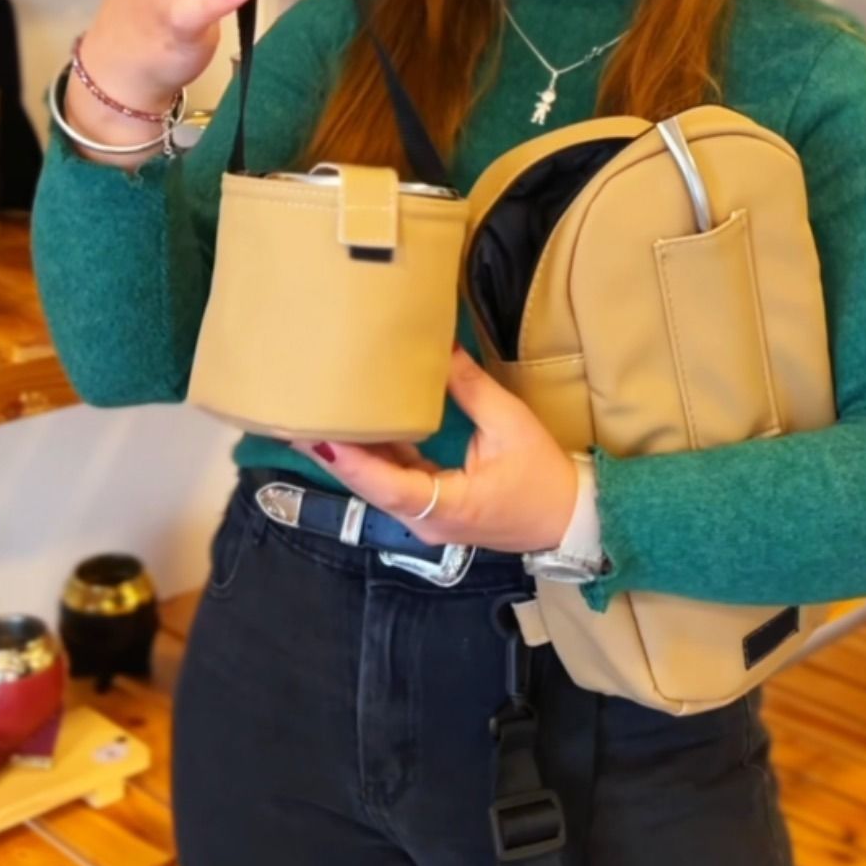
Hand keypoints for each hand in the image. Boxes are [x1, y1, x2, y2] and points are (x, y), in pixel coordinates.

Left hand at [292, 347, 580, 554]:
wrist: (568, 518)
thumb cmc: (542, 476)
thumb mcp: (510, 425)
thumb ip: (470, 388)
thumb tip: (439, 346)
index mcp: (447, 507)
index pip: (389, 486)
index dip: (353, 462)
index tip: (321, 435)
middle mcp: (427, 519)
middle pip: (371, 486)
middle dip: (336, 452)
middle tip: (298, 417)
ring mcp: (427, 517)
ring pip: (378, 485)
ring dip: (350, 454)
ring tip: (317, 417)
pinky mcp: (431, 507)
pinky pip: (395, 481)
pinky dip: (375, 456)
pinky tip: (356, 428)